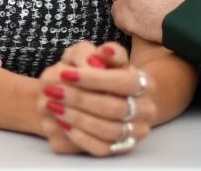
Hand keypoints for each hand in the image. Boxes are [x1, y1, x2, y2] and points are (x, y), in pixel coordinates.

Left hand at [36, 41, 154, 156]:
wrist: (102, 97)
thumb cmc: (99, 73)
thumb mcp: (100, 56)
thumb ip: (105, 52)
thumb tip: (105, 52)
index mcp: (145, 84)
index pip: (124, 82)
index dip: (94, 79)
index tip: (65, 73)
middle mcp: (146, 110)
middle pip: (114, 108)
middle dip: (80, 99)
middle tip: (54, 91)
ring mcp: (136, 132)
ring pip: (109, 130)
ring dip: (78, 118)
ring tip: (54, 106)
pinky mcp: (122, 149)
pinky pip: (102, 148)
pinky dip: (80, 137)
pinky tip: (63, 123)